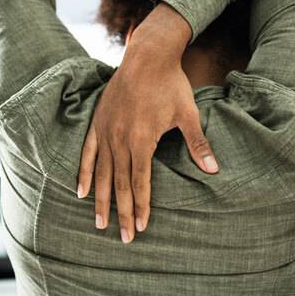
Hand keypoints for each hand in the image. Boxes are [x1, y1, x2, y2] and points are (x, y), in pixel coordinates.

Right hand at [77, 3, 218, 242]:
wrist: (147, 56)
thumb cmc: (171, 84)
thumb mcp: (187, 114)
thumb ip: (197, 144)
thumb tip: (213, 169)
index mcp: (142, 140)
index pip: (139, 182)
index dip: (140, 206)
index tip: (141, 227)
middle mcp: (120, 139)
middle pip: (119, 183)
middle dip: (121, 213)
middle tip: (123, 238)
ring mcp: (106, 131)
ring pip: (101, 173)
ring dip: (100, 200)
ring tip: (98, 223)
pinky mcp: (98, 122)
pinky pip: (87, 152)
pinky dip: (84, 173)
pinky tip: (80, 191)